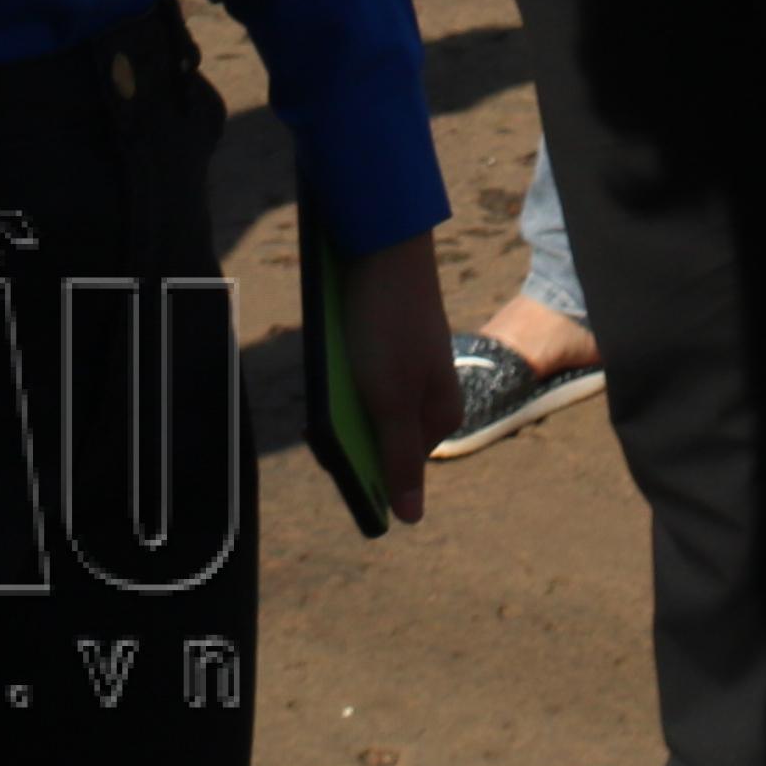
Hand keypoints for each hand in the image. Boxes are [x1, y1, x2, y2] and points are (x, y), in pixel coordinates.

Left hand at [338, 237, 450, 523]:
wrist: (385, 247)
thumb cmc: (390, 326)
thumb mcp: (390, 400)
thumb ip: (400, 460)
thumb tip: (410, 518)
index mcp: (440, 417)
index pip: (395, 471)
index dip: (359, 467)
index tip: (330, 446)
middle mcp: (430, 399)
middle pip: (380, 441)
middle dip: (347, 434)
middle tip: (325, 411)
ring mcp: (411, 374)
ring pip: (367, 413)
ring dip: (342, 407)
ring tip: (328, 383)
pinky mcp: (392, 352)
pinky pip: (362, 384)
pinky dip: (344, 382)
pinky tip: (334, 362)